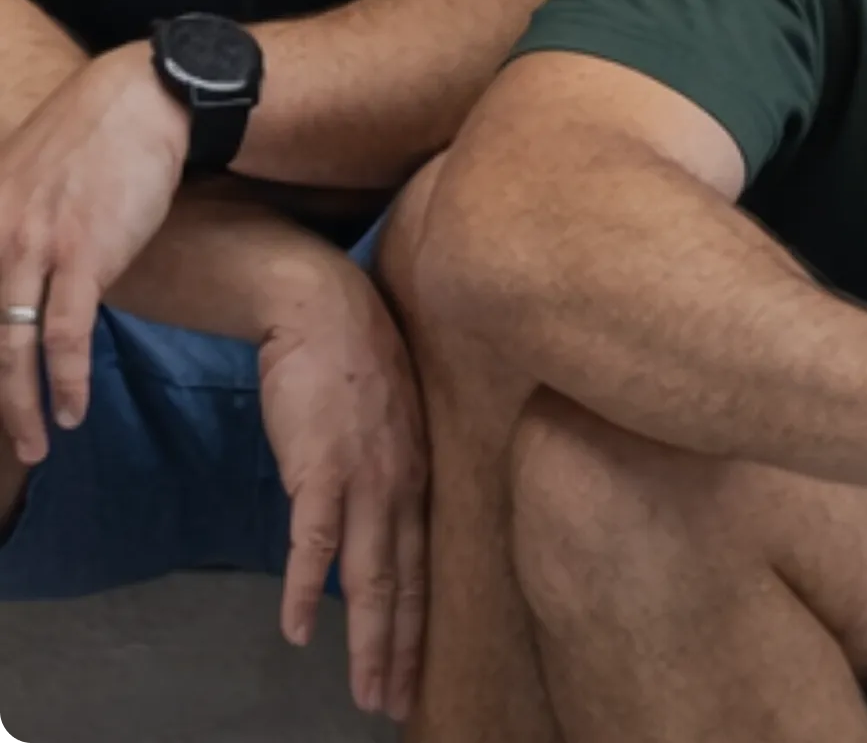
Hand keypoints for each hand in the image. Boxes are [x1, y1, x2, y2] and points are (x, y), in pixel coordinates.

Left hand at [0, 43, 187, 460]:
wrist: (145, 99)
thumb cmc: (93, 134)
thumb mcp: (23, 171)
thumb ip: (7, 219)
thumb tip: (13, 271)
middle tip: (6, 440)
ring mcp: (35, 246)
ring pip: (10, 347)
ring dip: (20, 407)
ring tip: (33, 446)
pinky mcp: (85, 255)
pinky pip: (66, 335)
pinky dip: (66, 380)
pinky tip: (72, 410)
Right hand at [258, 257, 427, 722]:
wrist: (321, 305)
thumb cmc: (351, 353)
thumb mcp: (392, 414)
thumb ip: (393, 463)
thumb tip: (381, 506)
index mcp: (419, 469)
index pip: (427, 562)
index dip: (423, 622)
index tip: (420, 671)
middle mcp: (401, 481)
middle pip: (404, 582)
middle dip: (401, 651)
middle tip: (395, 705)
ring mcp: (363, 477)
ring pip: (370, 577)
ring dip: (367, 642)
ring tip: (364, 693)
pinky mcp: (319, 469)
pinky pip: (314, 543)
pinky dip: (308, 591)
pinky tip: (299, 632)